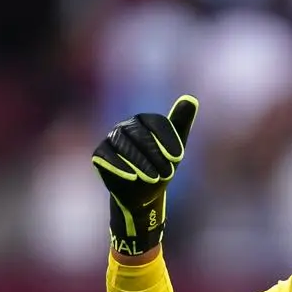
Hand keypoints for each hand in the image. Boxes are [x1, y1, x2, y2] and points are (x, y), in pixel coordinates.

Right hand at [91, 95, 198, 256]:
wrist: (144, 192)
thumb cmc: (160, 167)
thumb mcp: (175, 149)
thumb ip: (181, 123)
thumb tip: (191, 98)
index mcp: (146, 120)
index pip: (157, 123)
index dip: (168, 139)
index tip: (179, 158)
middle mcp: (127, 126)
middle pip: (140, 134)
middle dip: (155, 154)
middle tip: (168, 173)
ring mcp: (112, 139)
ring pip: (124, 144)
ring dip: (140, 161)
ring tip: (154, 177)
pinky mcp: (100, 153)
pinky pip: (106, 155)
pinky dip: (119, 165)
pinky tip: (132, 176)